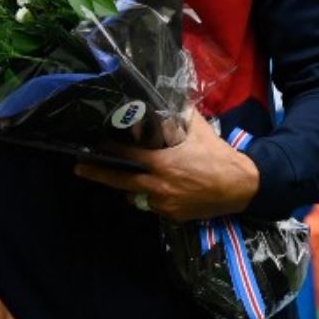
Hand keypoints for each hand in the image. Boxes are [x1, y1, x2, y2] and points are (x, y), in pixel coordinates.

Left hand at [72, 113, 259, 220]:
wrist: (240, 185)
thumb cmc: (216, 154)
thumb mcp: (195, 128)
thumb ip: (175, 117)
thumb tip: (161, 102)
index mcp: (161, 162)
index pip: (126, 155)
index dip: (109, 148)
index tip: (96, 143)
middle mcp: (158, 185)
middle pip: (119, 180)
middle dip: (97, 173)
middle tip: (79, 168)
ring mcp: (164, 203)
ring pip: (137, 195)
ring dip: (133, 186)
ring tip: (135, 176)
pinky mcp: (172, 215)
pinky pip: (154, 205)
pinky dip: (153, 196)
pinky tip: (163, 187)